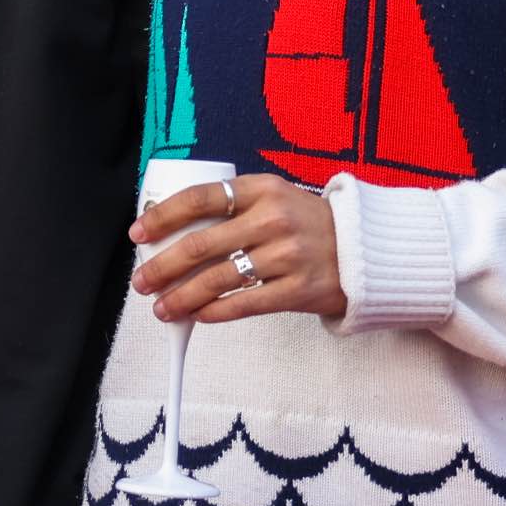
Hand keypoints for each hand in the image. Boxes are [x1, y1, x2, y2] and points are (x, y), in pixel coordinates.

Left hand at [130, 173, 345, 323]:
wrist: (367, 251)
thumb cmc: (307, 224)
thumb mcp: (274, 198)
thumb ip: (233, 208)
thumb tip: (173, 232)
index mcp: (262, 189)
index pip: (200, 198)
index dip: (163, 217)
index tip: (139, 234)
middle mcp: (274, 219)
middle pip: (201, 244)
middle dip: (163, 266)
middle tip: (141, 281)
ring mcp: (288, 256)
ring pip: (218, 279)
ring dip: (182, 296)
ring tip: (162, 308)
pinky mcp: (299, 290)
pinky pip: (244, 304)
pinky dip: (214, 312)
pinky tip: (197, 316)